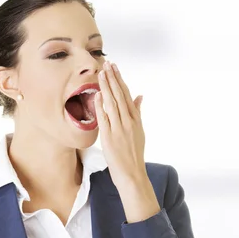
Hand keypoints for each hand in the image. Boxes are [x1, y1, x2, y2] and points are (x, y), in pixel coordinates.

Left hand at [94, 60, 145, 187]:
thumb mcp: (139, 131)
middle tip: (107, 63)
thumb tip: (140, 96)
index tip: (115, 67)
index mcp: (136, 120)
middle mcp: (128, 122)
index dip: (120, 80)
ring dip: (107, 87)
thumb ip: (138, 112)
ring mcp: (119, 129)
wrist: (133, 174)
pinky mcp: (110, 138)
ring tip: (102, 73)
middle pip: (120, 96)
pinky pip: (105, 119)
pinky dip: (101, 106)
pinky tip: (98, 95)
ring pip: (113, 103)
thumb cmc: (134, 155)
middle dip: (113, 78)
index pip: (127, 95)